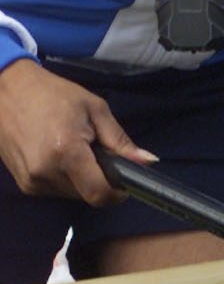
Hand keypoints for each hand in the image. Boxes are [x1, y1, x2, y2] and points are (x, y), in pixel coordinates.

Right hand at [0, 60, 154, 204]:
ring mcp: (31, 180)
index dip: (117, 193)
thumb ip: (121, 140)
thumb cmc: (52, 94)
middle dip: (99, 180)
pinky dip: (64, 178)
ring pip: (72, 194)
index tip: (123, 182)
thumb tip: (148, 162)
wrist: (5, 88)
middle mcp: (46, 172)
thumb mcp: (94, 109)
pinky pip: (55, 190)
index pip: (99, 195)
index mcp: (66, 153)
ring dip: (81, 179)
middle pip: (88, 195)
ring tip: (72, 149)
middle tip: (93, 153)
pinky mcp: (22, 183)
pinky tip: (56, 154)